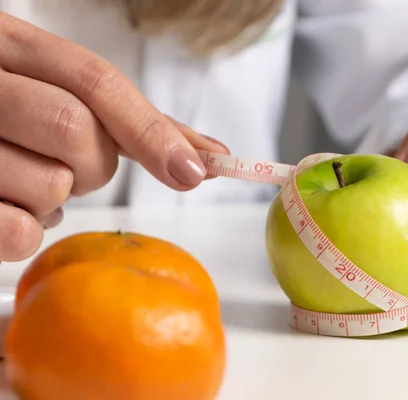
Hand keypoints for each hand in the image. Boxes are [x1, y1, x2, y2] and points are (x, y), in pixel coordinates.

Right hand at [0, 13, 228, 261]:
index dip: (152, 130)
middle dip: (94, 165)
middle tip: (71, 166)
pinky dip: (29, 229)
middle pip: (78, 131)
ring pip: (52, 185)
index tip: (196, 170)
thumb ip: (126, 118)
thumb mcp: (54, 90)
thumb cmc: (9, 113)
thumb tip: (205, 153)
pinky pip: (20, 233)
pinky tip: (9, 205)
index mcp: (6, 44)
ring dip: (55, 197)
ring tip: (25, 179)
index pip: (94, 80)